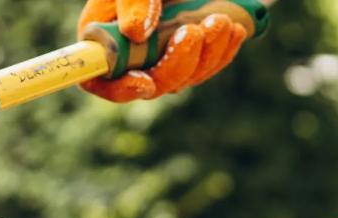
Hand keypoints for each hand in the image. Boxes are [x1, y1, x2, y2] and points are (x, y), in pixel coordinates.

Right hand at [77, 0, 248, 101]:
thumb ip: (132, 3)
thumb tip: (137, 33)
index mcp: (104, 41)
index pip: (101, 80)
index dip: (120, 89)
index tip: (143, 81)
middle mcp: (130, 58)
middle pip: (152, 85)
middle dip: (178, 64)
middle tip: (194, 31)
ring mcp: (162, 60)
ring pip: (185, 79)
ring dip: (207, 55)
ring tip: (219, 20)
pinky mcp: (190, 56)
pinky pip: (206, 67)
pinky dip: (222, 51)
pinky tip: (235, 30)